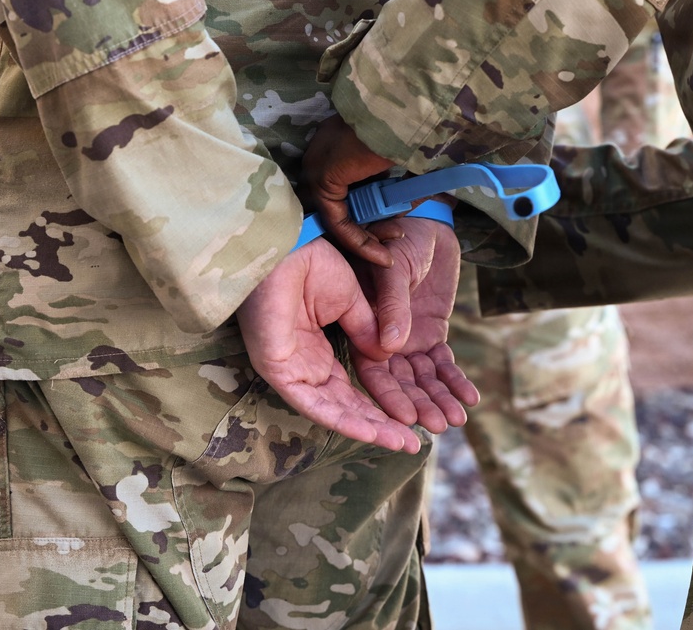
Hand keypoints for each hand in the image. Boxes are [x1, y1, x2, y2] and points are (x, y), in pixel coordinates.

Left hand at [238, 238, 423, 452]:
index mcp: (316, 349)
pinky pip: (314, 405)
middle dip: (381, 425)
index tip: (413, 417)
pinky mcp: (278, 371)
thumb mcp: (350, 299)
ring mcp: (290, 370)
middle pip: (346, 405)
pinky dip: (344, 421)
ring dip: (369, 429)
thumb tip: (386, 358)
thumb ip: (366, 331)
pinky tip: (372, 432)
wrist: (285, 248)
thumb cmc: (309, 263)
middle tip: (414, 443)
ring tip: (404, 444)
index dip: (382, 403)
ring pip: (334, 411)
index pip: (351, 387)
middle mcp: (303, 365)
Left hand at [301, 114, 396, 267]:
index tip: (394, 226)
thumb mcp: (407, 158)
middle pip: (340, 202)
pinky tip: (380, 254)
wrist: (406, 110)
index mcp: (341, 138)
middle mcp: (323, 150)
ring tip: (388, 252)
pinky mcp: (322, 180)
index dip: (370, 210)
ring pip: (338, 214)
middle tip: (393, 239)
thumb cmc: (414, 125)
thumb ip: (402, 181)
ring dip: (365, 237)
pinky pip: (336, 221)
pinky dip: (357, 240)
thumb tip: (407, 205)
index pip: (346, 185)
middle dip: (367, 228)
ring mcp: (318, 164)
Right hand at [352, 216, 478, 433]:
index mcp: (363, 326)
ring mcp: (409, 338)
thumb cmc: (400, 237)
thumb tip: (391, 347)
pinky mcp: (432, 332)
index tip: (406, 420)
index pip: (373, 371)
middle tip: (438, 427)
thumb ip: (392, 306)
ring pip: (424, 377)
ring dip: (439, 398)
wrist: (429, 221)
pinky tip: (470, 397)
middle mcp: (383, 339)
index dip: (388, 397)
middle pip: (400, 382)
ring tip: (457, 420)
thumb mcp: (393, 268)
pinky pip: (444, 362)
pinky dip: (456, 379)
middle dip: (419, 405)